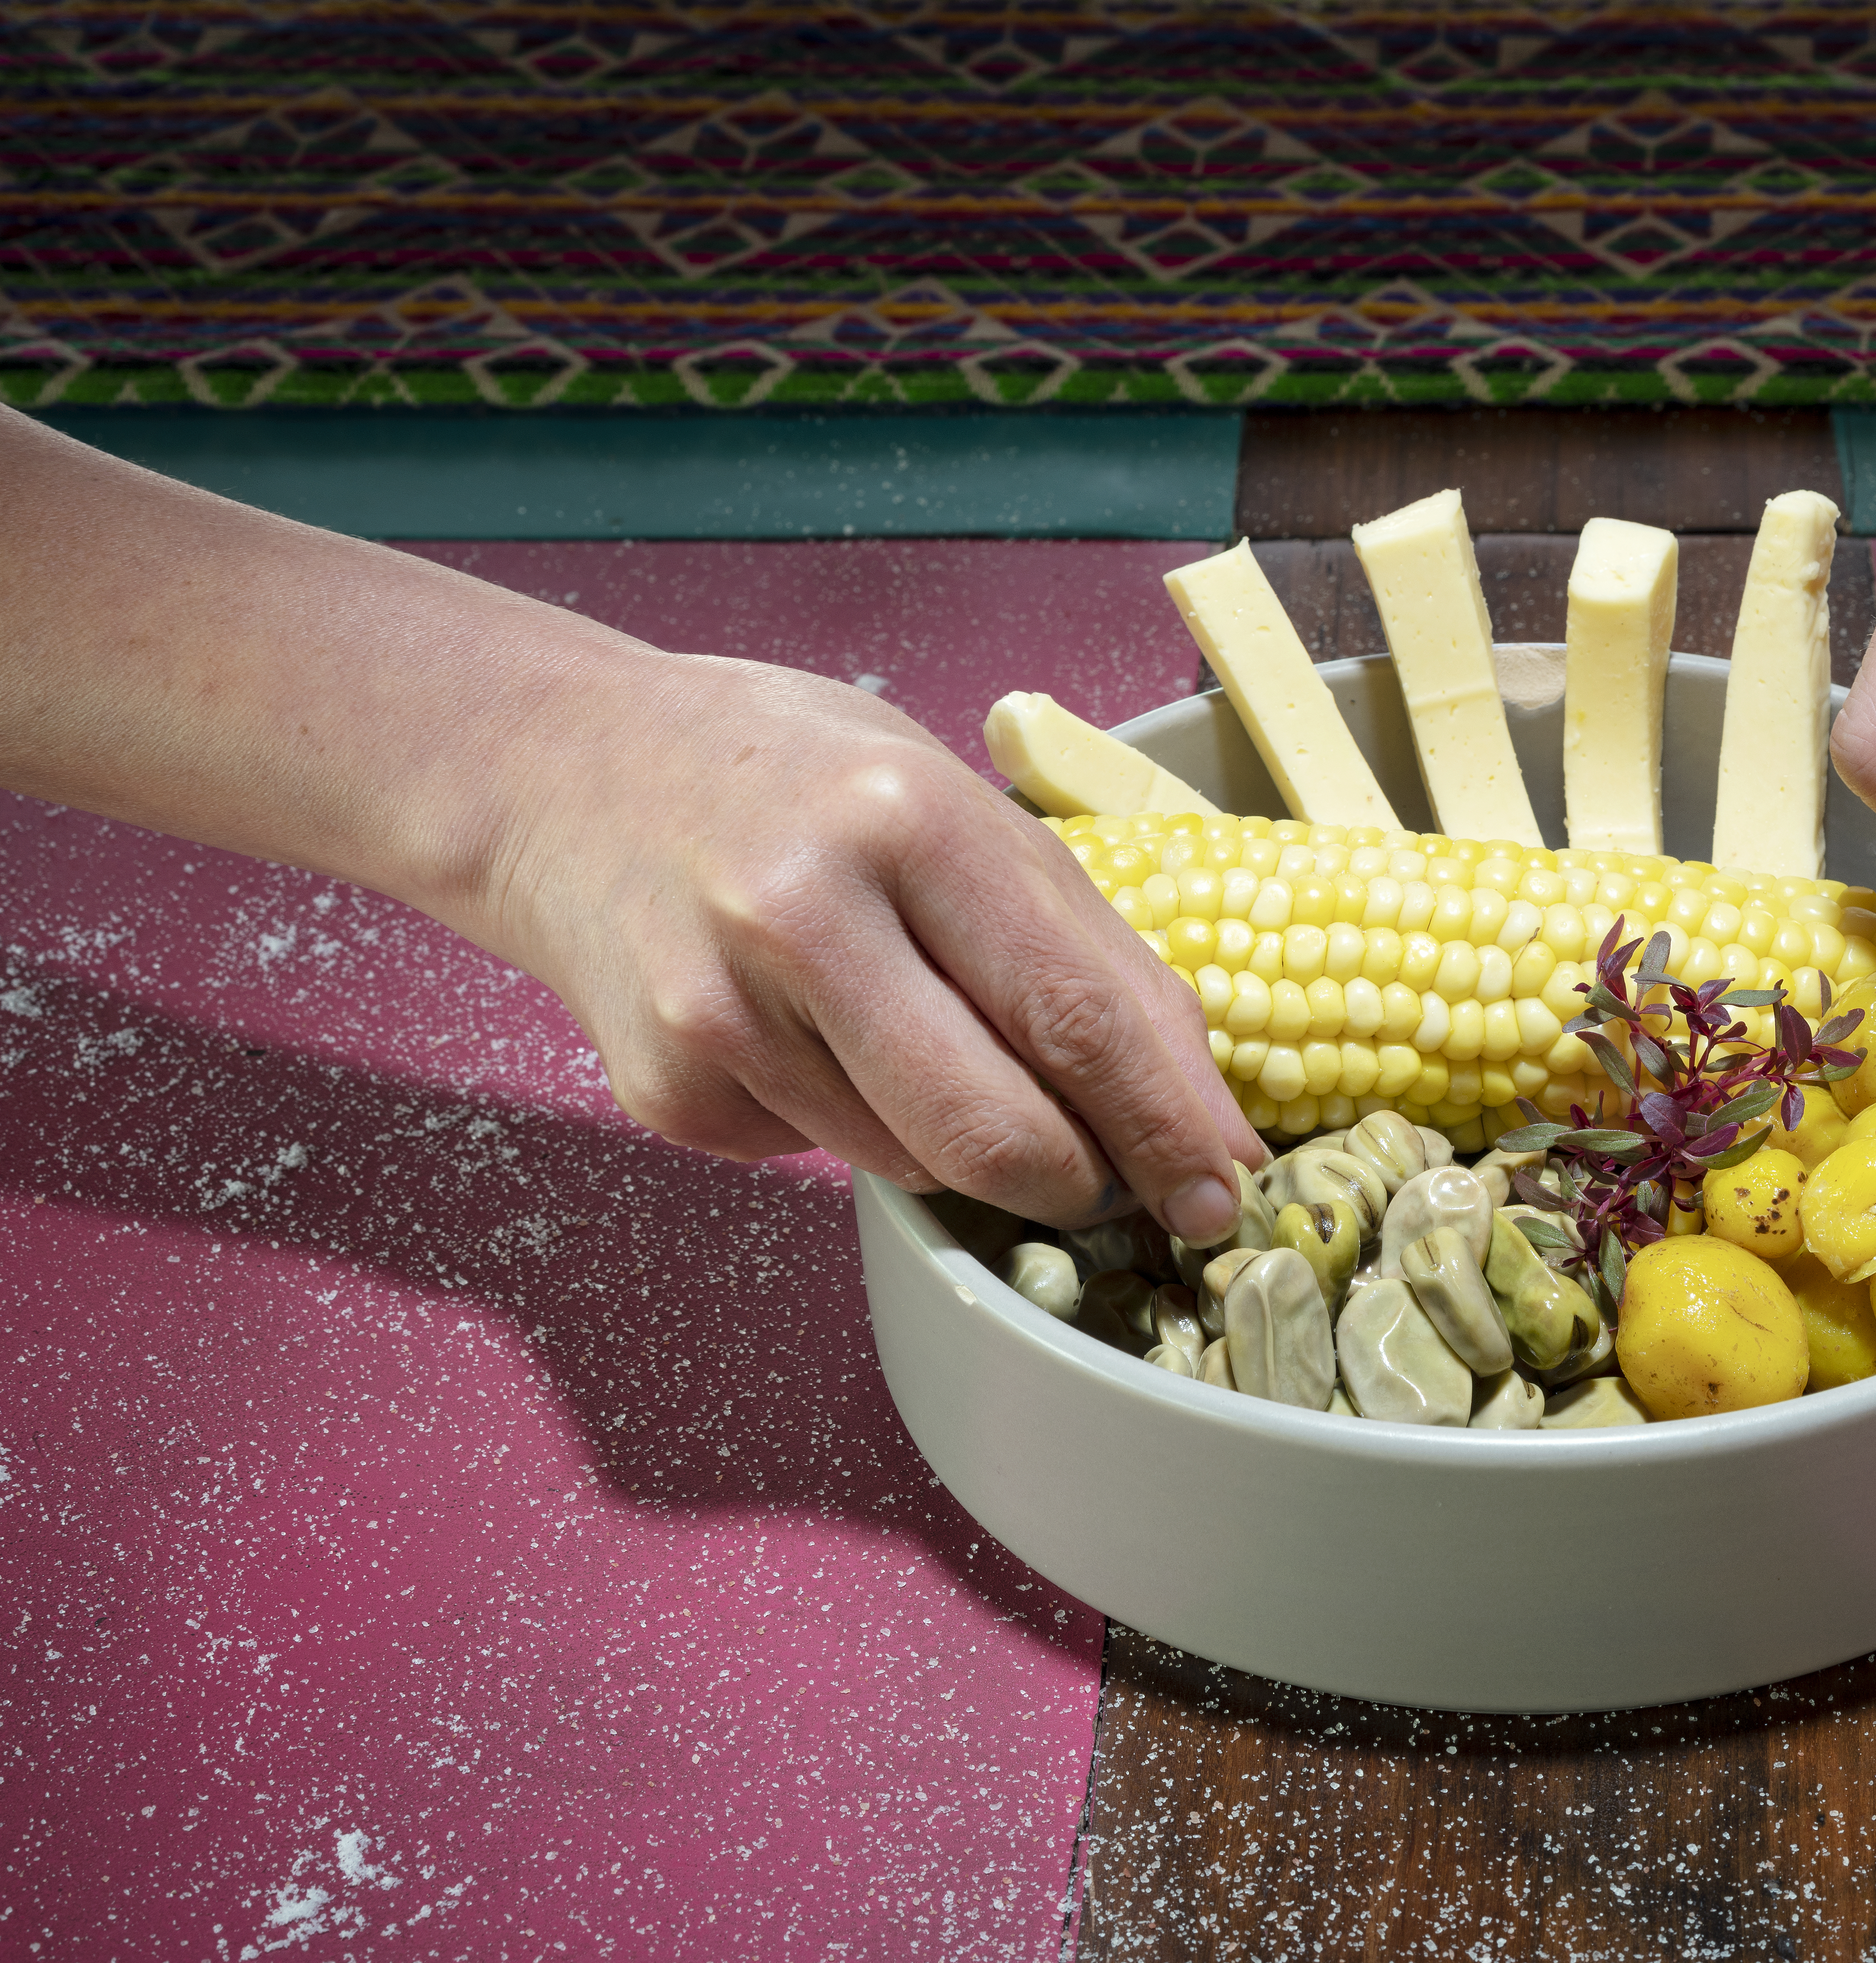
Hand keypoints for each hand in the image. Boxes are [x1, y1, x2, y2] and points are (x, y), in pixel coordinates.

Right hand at [473, 652, 1262, 1235]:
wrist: (564, 774)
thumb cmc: (798, 781)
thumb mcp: (960, 808)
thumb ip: (1088, 954)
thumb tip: (1205, 1115)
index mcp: (909, 822)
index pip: (1077, 1018)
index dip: (1167, 1127)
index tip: (1220, 1192)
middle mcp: (805, 917)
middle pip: (997, 1133)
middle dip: (1084, 1184)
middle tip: (1119, 1184)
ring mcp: (721, 1013)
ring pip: (919, 1165)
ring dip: (968, 1148)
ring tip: (928, 1042)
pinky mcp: (670, 1090)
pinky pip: (825, 1157)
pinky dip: (860, 1123)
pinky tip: (815, 1035)